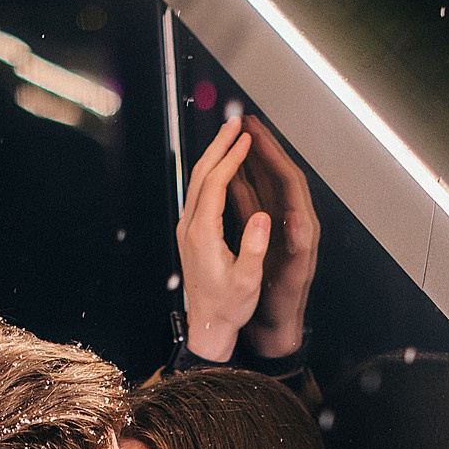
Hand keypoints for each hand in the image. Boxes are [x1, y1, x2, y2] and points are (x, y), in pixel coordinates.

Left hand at [177, 119, 268, 363]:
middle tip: (235, 122)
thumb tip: (261, 216)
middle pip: (200, 174)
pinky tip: (222, 167)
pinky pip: (197, 193)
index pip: (215, 183)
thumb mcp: (247, 281)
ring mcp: (187, 230)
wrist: (208, 326)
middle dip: (219, 146)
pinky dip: (210, 173)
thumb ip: (254, 248)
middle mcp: (190, 227)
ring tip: (230, 137)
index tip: (246, 139)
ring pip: (195, 181)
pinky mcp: (190, 234)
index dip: (231, 158)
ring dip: (213, 156)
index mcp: (203, 234)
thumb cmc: (230, 306)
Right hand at [227, 118, 317, 359]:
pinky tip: (228, 173)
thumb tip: (298, 216)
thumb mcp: (292, 277)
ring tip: (237, 138)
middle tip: (246, 122)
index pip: (289, 180)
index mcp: (301, 227)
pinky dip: (241, 184)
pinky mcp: (265, 235)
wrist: (277, 327)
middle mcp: (292, 221)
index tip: (258, 134)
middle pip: (278, 175)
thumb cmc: (283, 305)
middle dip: (263, 148)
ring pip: (263, 185)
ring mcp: (277, 227)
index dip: (274, 155)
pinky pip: (252, 201)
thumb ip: (297, 247)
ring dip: (251, 161)